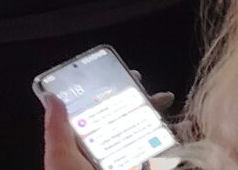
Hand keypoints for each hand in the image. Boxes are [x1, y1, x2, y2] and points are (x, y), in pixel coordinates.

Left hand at [42, 83, 173, 169]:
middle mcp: (107, 157)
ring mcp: (129, 163)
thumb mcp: (61, 160)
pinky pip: (165, 155)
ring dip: (161, 120)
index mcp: (83, 150)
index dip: (109, 93)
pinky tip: (185, 128)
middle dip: (141, 104)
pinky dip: (178, 141)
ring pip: (147, 137)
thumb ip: (57, 130)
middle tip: (153, 93)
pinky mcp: (149, 168)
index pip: (95, 114)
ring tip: (168, 107)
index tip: (125, 77)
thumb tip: (52, 96)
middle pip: (125, 122)